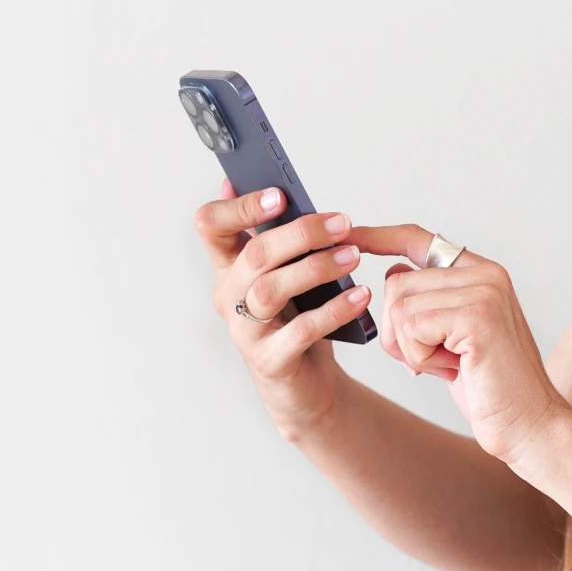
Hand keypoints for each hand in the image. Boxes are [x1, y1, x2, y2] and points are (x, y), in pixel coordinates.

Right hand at [193, 179, 370, 440]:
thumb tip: (274, 187)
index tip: (279, 195)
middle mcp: (230, 296)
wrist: (304, 383)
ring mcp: (245, 331)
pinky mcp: (270, 360)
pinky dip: (334, 310)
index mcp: (229, 266)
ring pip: (271, 290)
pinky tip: (359, 296)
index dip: (239, 207)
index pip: (211, 225)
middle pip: (254, 255)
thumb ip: (281, 236)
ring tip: (352, 258)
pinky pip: (300, 330)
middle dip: (301, 234)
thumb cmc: (297, 318)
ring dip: (317, 268)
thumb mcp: (288, 273)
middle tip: (342, 224)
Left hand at [351, 224, 571, 466]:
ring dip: (410, 348)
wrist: (529, 426)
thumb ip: (430, 302)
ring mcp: (484, 292)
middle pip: (396, 282)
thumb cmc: (490, 388)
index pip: (418, 238)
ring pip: (399, 306)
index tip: (349, 237)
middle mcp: (486, 273)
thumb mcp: (452, 337)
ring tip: (450, 364)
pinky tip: (454, 369)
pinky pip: (411, 327)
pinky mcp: (478, 316)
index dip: (379, 237)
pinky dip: (420, 357)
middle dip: (397, 332)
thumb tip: (394, 271)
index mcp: (482, 273)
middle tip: (435, 360)